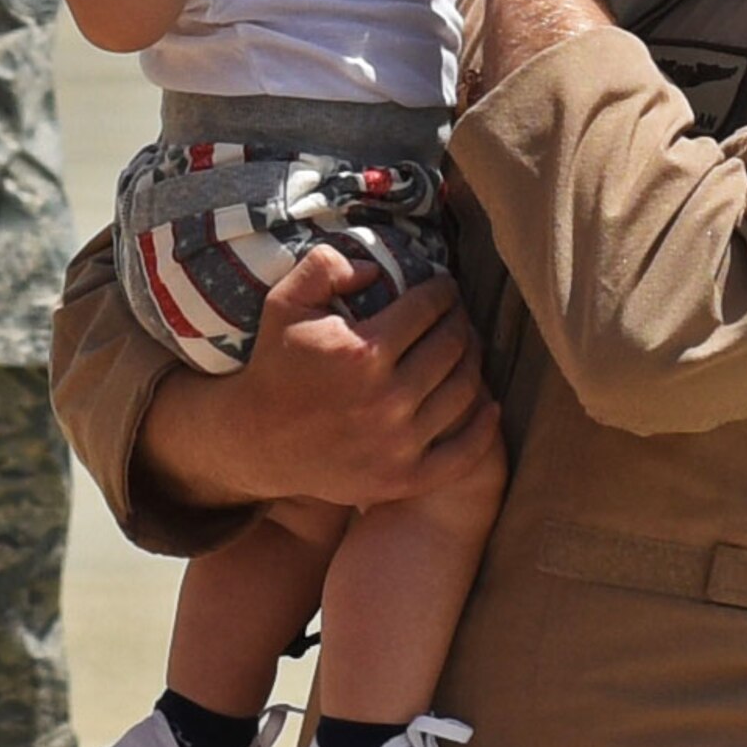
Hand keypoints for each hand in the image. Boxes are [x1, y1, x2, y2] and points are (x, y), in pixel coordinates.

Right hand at [204, 251, 499, 510]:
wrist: (257, 442)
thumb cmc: (276, 366)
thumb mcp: (285, 303)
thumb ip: (325, 267)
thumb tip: (377, 268)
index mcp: (364, 353)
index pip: (428, 309)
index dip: (443, 291)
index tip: (444, 287)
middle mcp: (388, 399)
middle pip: (453, 346)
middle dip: (461, 321)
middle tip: (457, 314)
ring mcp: (399, 443)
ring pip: (466, 390)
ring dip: (474, 361)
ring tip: (466, 347)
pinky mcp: (403, 478)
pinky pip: (464, 453)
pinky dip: (484, 427)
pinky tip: (489, 406)